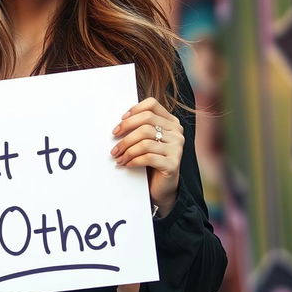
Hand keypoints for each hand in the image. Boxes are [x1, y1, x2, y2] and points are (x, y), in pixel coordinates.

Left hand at [110, 97, 183, 216]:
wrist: (162, 186)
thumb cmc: (151, 161)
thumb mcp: (147, 141)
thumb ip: (140, 128)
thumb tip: (118, 123)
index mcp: (171, 122)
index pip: (152, 105)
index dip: (134, 110)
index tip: (120, 120)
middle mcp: (177, 133)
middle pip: (146, 122)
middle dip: (126, 130)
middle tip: (114, 142)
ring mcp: (177, 148)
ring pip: (145, 141)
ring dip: (127, 149)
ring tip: (118, 157)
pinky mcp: (173, 164)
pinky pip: (148, 157)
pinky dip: (133, 160)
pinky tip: (126, 164)